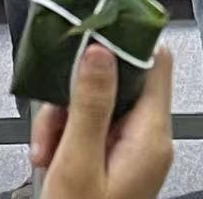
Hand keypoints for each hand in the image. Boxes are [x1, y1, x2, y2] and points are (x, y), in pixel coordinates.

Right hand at [31, 45, 173, 198]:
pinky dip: (67, 138)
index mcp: (151, 135)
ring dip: (65, 121)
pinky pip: (93, 129)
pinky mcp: (117, 159)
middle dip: (76, 95)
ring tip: (47, 150)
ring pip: (98, 105)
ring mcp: (133, 150)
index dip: (125, 44)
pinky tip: (52, 158)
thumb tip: (99, 53)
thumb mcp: (78, 163)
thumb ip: (91, 105)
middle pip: (116, 84)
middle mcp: (149, 140)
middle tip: (52, 119)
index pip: (155, 62)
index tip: (90, 39)